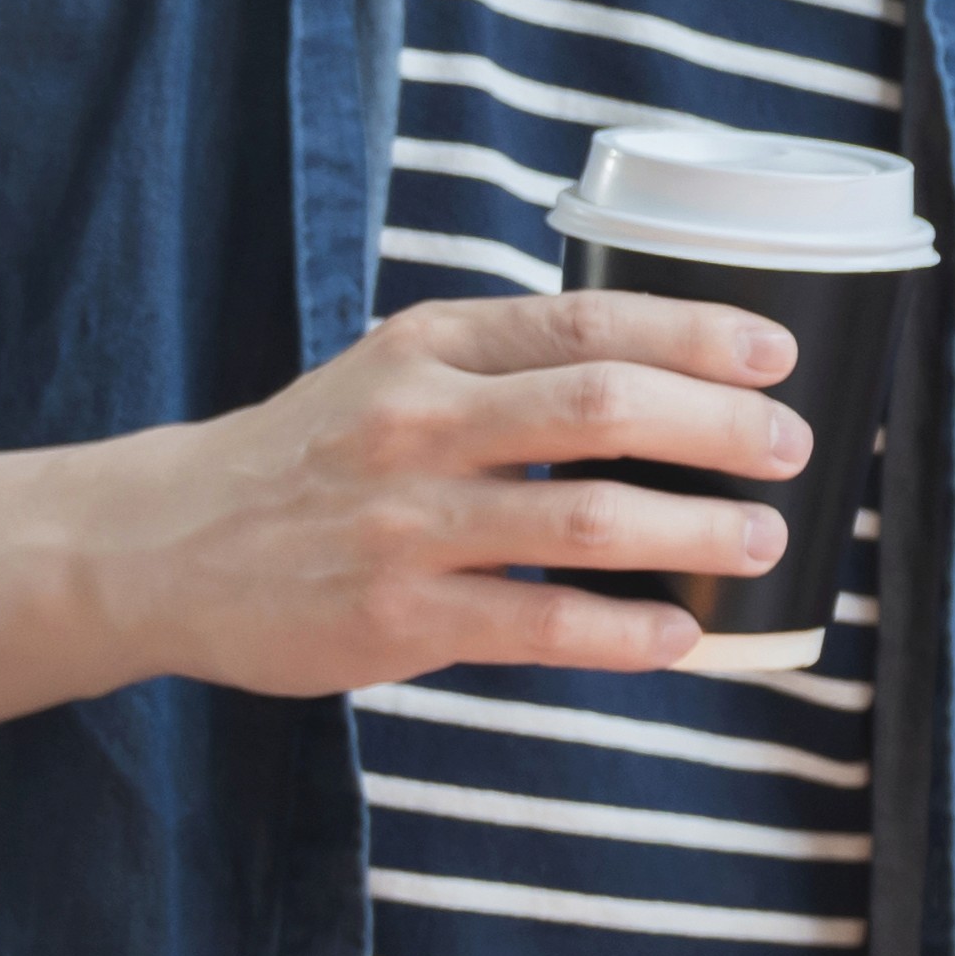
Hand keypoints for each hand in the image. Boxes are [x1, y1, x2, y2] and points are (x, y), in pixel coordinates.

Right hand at [78, 293, 800, 694]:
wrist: (164, 543)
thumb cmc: (315, 456)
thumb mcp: (396, 376)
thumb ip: (508, 371)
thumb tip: (671, 388)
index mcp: (430, 347)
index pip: (586, 322)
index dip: (695, 335)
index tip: (774, 354)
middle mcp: (418, 421)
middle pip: (603, 406)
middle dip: (719, 427)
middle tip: (790, 448)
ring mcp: (405, 521)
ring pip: (587, 516)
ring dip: (697, 530)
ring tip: (761, 539)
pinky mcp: (395, 616)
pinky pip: (541, 623)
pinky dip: (627, 631)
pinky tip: (681, 633)